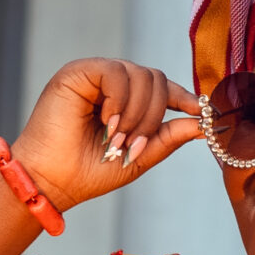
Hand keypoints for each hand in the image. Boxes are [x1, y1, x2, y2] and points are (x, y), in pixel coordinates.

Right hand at [11, 58, 200, 213]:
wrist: (51, 182)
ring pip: (140, 75)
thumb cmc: (89, 172)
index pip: (163, 87)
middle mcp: (113, 84)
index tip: (202, 112)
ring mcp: (95, 76)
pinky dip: (118, 100)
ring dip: (136, 113)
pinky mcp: (77, 72)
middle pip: (156, 79)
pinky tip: (107, 121)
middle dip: (154, 116)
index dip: (184, 97)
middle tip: (135, 145)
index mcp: (127, 101)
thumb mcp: (140, 156)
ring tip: (117, 139)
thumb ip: (169, 137)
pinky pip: (115, 72)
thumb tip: (204, 123)